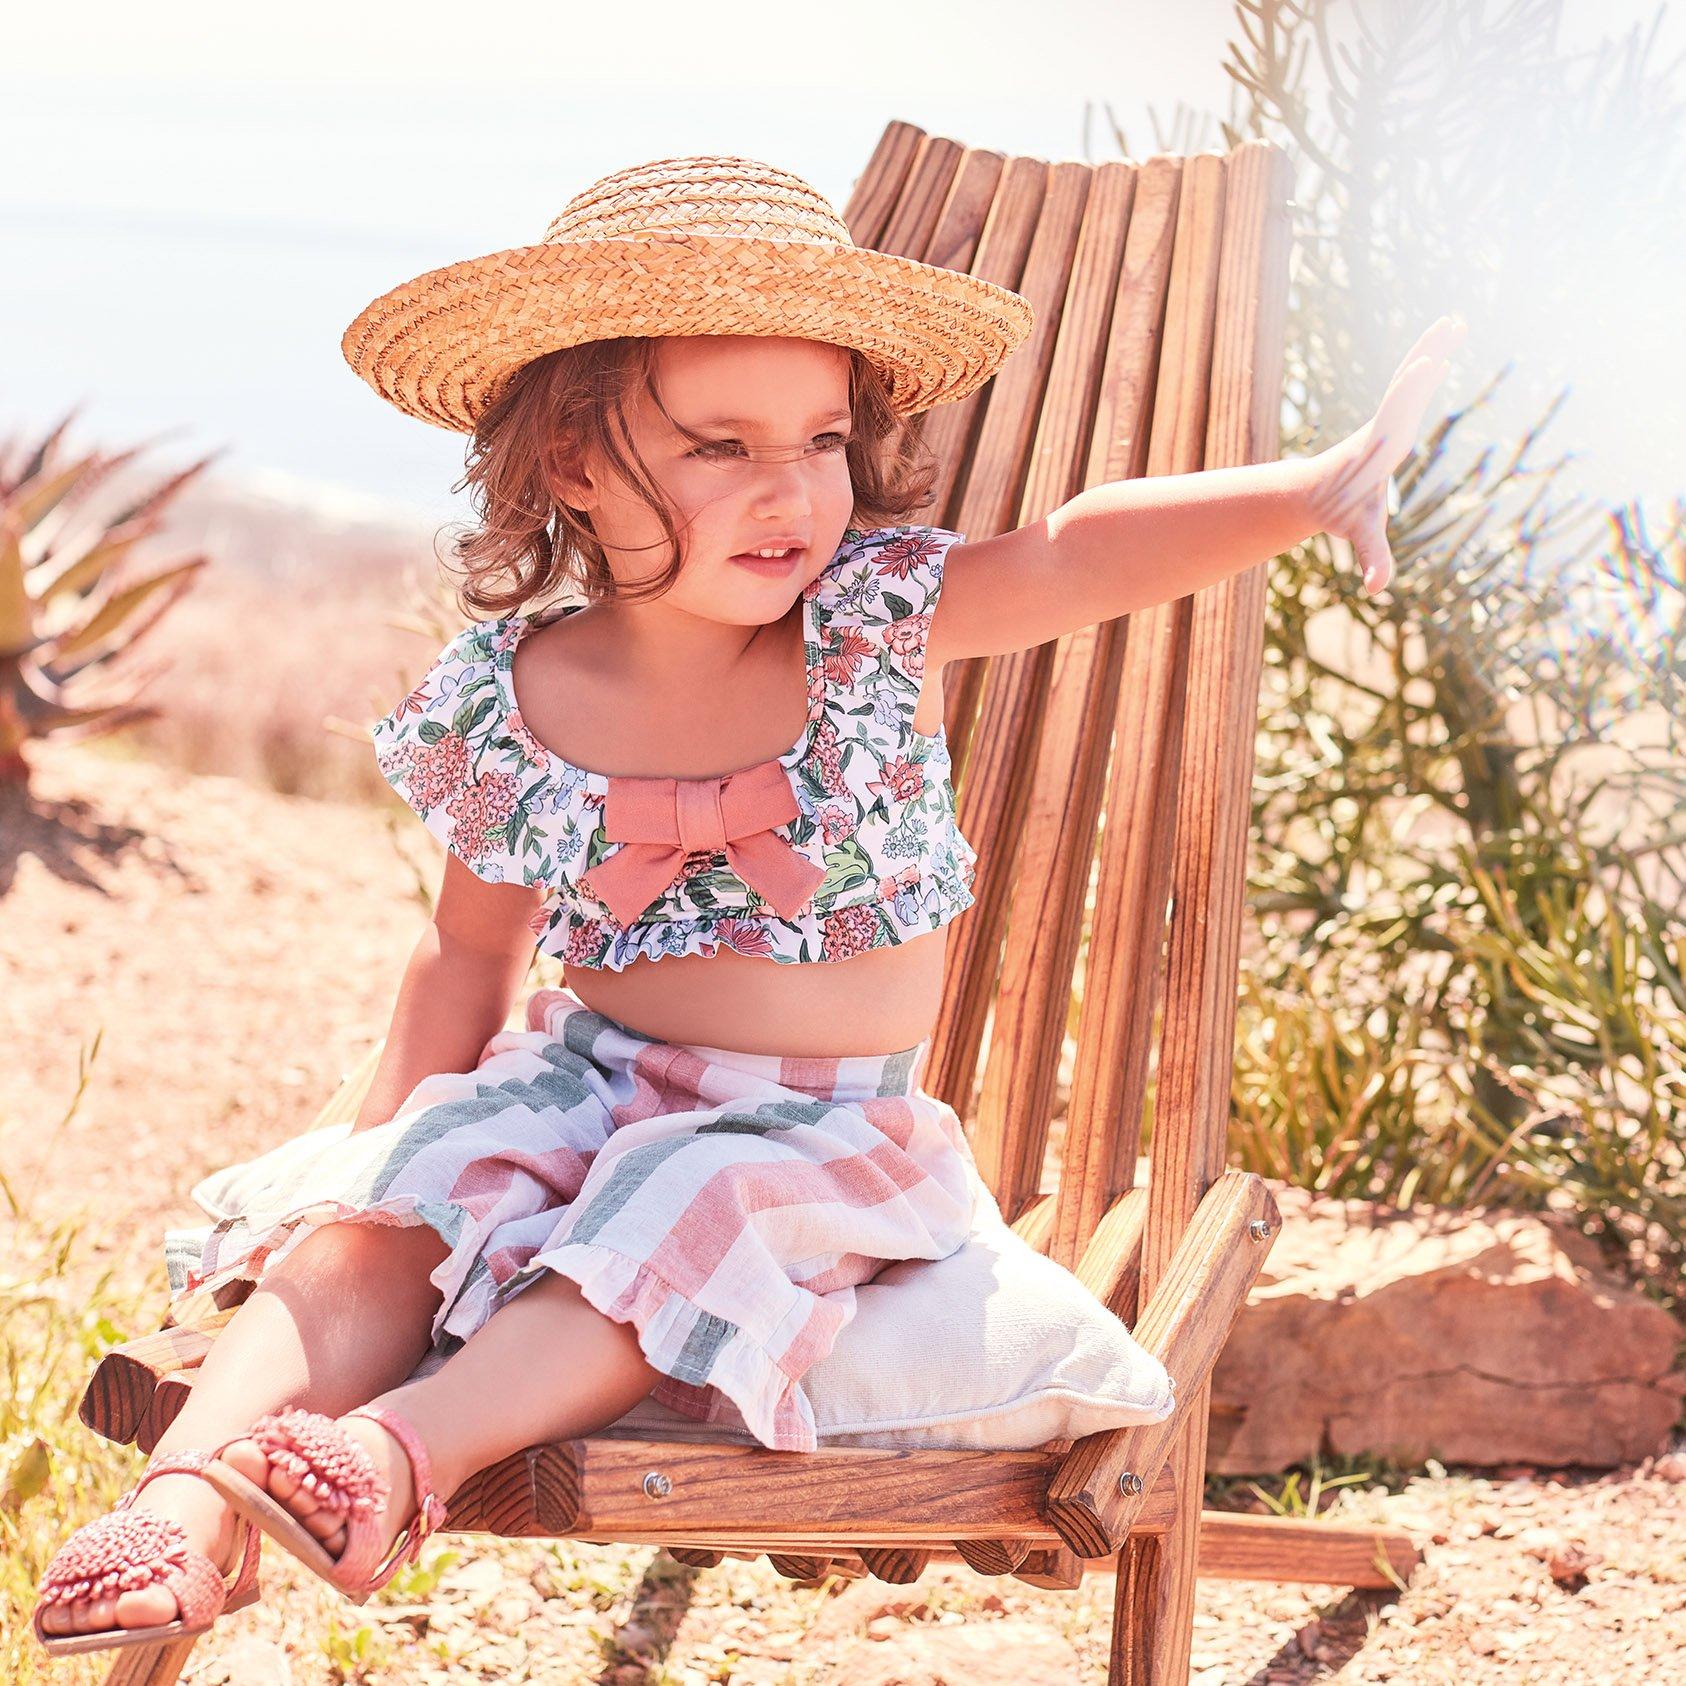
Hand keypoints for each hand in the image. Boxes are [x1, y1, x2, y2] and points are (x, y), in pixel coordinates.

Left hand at [1309, 314, 1467, 595]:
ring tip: (1454, 320)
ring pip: (1411, 376)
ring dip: (1432, 347)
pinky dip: (1430, 362)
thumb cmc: (1343, 512)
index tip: (1423, 365)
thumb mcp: (1361, 533)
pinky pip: (1414, 383)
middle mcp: (1385, 423)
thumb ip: (1372, 558)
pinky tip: (1444, 349)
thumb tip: (1376, 589)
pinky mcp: (1394, 414)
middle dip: (1427, 354)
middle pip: (1408, 384)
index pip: (1397, 413)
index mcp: (1381, 445)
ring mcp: (1389, 416)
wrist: (1319, 491)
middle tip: (1447, 327)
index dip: (1410, 391)